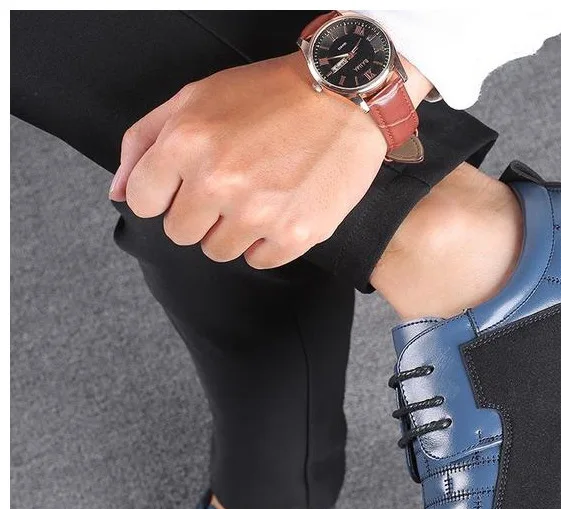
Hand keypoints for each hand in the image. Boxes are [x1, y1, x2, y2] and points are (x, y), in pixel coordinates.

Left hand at [111, 53, 397, 268]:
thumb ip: (144, 142)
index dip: (163, 194)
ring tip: (258, 197)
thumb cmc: (269, 96)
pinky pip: (259, 261)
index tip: (185, 185)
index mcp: (186, 143)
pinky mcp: (295, 234)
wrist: (344, 98)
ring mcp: (258, 213)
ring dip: (232, 231)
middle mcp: (218, 181)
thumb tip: (118, 194)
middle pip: (180, 233)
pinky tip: (280, 211)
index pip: (144, 202)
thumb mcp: (194, 98)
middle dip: (198, 214)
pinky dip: (266, 242)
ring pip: (218, 252)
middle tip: (228, 188)